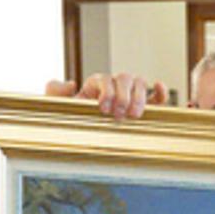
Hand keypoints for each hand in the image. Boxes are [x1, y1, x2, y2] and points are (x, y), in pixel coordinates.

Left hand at [44, 72, 168, 119]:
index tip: (102, 108)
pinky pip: (155, 96)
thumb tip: (70, 83)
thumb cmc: (71, 120)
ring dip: (139, 97)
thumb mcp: (57, 105)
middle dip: (123, 96)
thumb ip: (54, 91)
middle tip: (119, 115)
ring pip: (140, 83)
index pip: (105, 79)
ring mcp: (129, 95)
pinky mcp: (142, 107)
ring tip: (134, 115)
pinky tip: (159, 89)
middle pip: (125, 78)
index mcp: (95, 84)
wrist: (80, 135)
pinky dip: (160, 92)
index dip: (107, 92)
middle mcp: (114, 86)